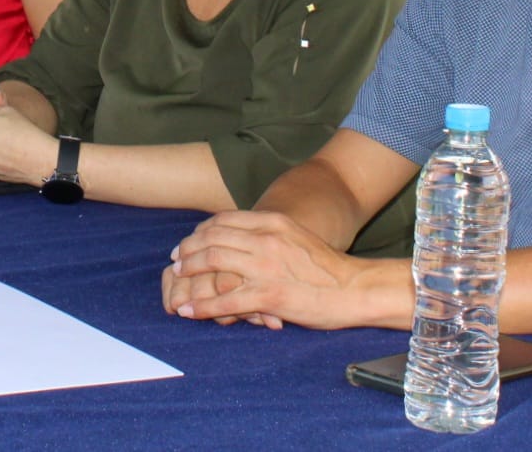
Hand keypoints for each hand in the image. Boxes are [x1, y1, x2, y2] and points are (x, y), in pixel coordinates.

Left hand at [162, 210, 369, 329]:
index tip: (189, 242)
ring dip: (189, 272)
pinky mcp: (268, 295)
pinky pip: (224, 300)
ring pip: (212, 262)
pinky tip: (188, 311)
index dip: (200, 231)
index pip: (223, 220)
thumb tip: (242, 241)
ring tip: (177, 282)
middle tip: (176, 261)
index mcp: (273, 222)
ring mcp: (265, 267)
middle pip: (212, 238)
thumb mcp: (296, 237)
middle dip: (188, 249)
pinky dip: (201, 306)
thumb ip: (269, 235)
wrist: (355, 288)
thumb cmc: (327, 268)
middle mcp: (265, 239)